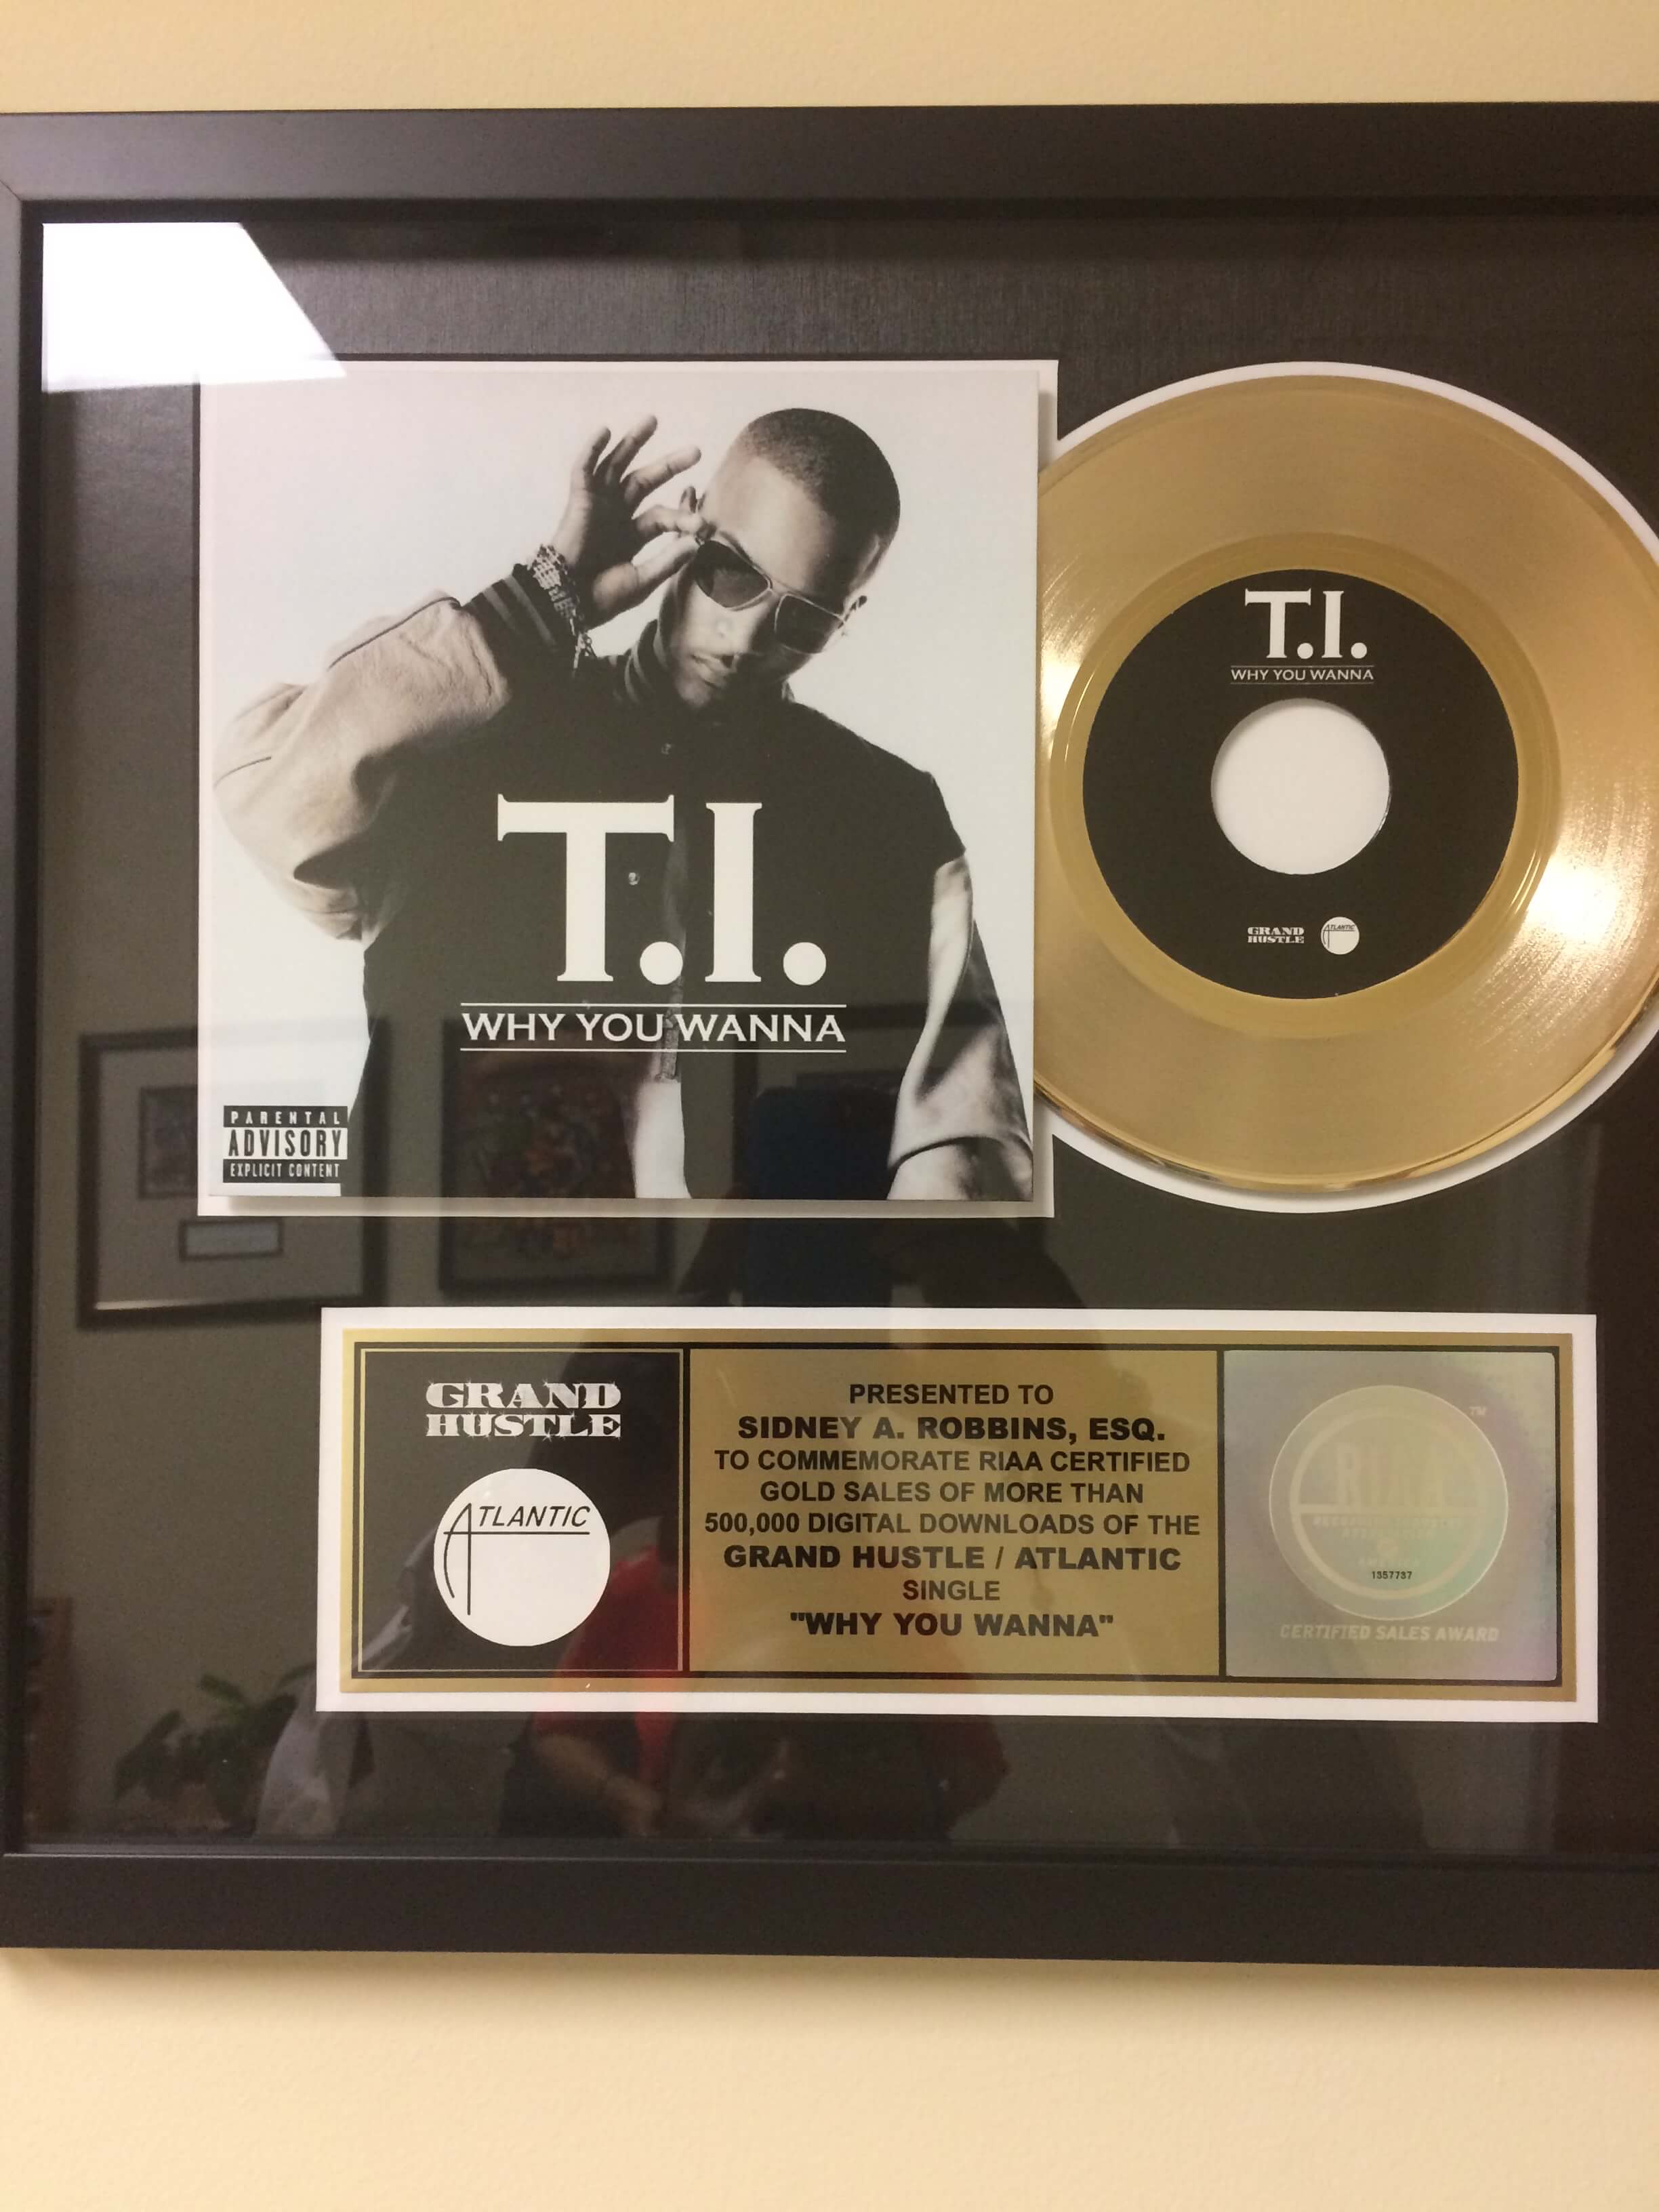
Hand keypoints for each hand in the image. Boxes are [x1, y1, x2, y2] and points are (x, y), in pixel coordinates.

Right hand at [550, 415, 706, 623]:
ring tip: (652, 420)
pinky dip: (592, 449)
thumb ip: (669, 560)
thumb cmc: (602, 596)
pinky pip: (584, 469)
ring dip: (632, 442)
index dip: (682, 516)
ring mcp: (598, 504)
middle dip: (669, 465)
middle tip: (696, 451)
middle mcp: (616, 514)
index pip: (662, 515)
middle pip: (645, 481)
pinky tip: (605, 431)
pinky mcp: (579, 500)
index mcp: (632, 534)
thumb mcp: (643, 579)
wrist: (569, 601)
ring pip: (616, 465)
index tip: (702, 522)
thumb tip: (698, 541)